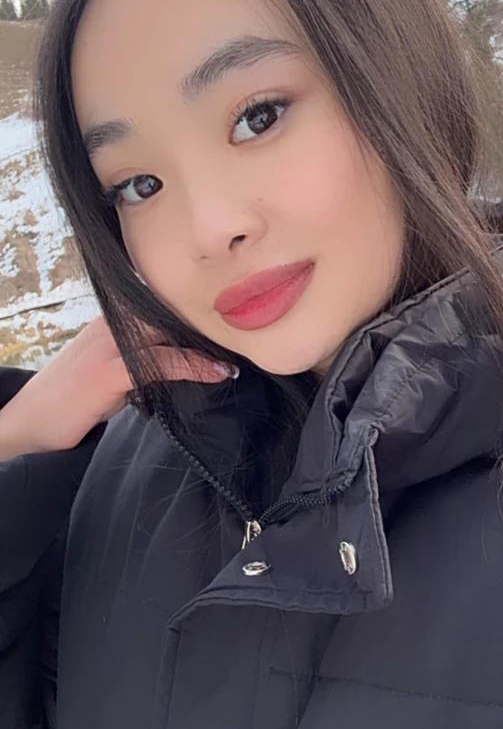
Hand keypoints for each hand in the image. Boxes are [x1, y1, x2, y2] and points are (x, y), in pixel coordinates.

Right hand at [0, 313, 235, 453]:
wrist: (27, 423)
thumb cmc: (71, 401)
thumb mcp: (115, 375)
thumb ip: (147, 362)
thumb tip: (185, 362)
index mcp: (115, 319)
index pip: (165, 305)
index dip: (200, 313)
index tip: (234, 323)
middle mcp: (114, 323)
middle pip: (173, 311)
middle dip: (211, 322)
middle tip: (250, 332)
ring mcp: (111, 343)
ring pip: (172, 332)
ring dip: (210, 342)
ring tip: (243, 351)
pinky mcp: (110, 369)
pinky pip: (163, 361)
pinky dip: (195, 365)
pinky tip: (219, 372)